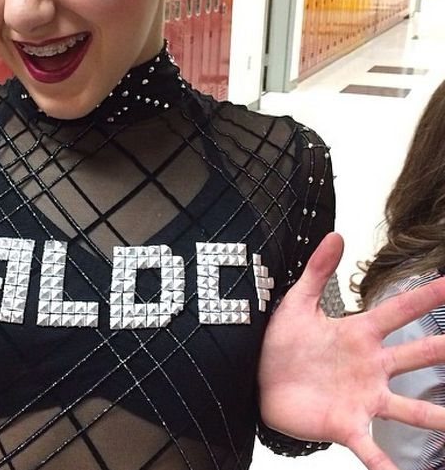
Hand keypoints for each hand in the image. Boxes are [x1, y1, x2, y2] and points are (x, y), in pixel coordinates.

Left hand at [258, 232, 444, 468]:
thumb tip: (335, 235)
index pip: (398, 311)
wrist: (256, 380)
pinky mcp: (347, 424)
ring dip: (438, 419)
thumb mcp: (297, 303)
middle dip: (442, 349)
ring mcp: (363, 398)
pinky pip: (374, 451)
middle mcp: (369, 367)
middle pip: (417, 356)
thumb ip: (317, 270)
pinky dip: (389, 468)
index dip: (426, 296)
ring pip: (412, 409)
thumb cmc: (281, 344)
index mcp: (358, 334)